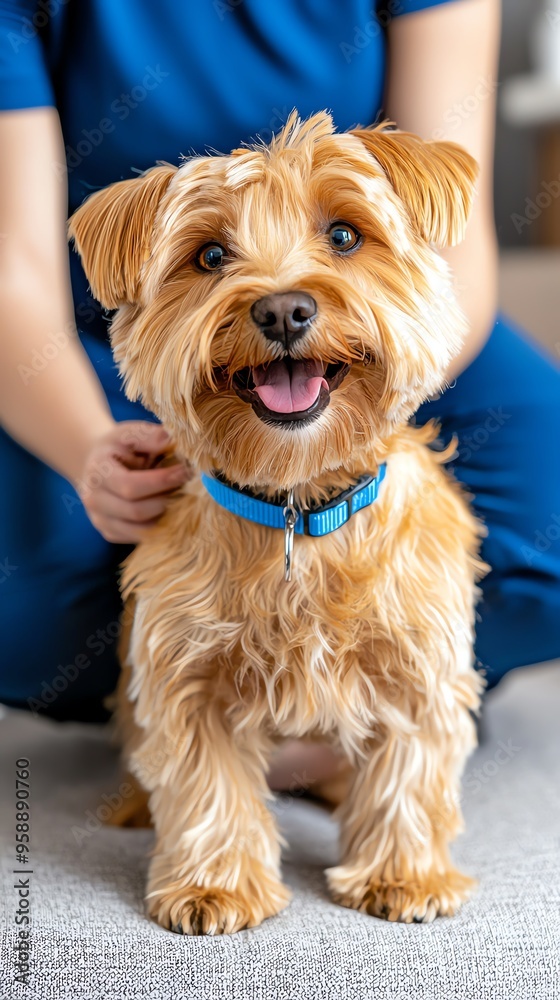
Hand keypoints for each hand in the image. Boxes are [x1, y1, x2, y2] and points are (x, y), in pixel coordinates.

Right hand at [76, 421, 190, 542]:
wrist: (99, 465)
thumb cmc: (120, 447)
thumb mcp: (132, 433)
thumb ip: (150, 435)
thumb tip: (171, 440)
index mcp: (98, 472)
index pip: (129, 486)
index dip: (161, 482)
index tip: (185, 471)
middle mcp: (93, 500)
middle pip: (136, 511)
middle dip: (167, 499)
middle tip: (188, 486)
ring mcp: (100, 520)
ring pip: (141, 530)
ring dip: (166, 515)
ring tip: (180, 497)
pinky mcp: (110, 533)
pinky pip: (141, 537)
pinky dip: (160, 525)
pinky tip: (170, 508)